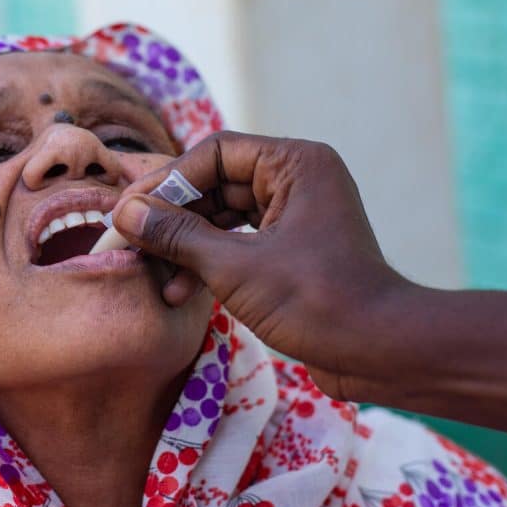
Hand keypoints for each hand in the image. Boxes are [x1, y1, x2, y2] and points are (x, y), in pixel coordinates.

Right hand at [112, 131, 409, 400]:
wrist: (380, 352)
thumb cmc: (316, 301)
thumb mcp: (235, 267)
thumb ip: (177, 236)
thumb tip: (125, 214)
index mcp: (295, 164)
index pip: (215, 154)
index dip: (168, 182)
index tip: (129, 211)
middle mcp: (297, 180)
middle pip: (216, 184)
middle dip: (173, 216)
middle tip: (130, 241)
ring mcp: (295, 216)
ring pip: (223, 217)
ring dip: (185, 244)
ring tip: (150, 273)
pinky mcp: (292, 251)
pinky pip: (238, 242)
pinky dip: (208, 262)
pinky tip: (177, 290)